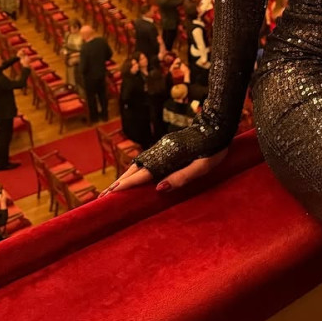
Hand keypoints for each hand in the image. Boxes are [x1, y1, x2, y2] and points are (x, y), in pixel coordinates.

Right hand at [98, 149, 227, 197]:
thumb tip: (158, 189)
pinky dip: (135, 170)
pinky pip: (146, 159)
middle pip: (136, 168)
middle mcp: (162, 149)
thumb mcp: (203, 167)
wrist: (219, 124)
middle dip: (119, 183)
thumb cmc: (214, 148)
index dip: (127, 185)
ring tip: (112, 190)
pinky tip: (131, 176)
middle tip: (102, 197)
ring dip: (125, 176)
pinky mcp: (166, 144)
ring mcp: (163, 145)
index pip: (144, 174)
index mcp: (169, 156)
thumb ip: (182, 177)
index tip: (110, 195)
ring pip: (139, 163)